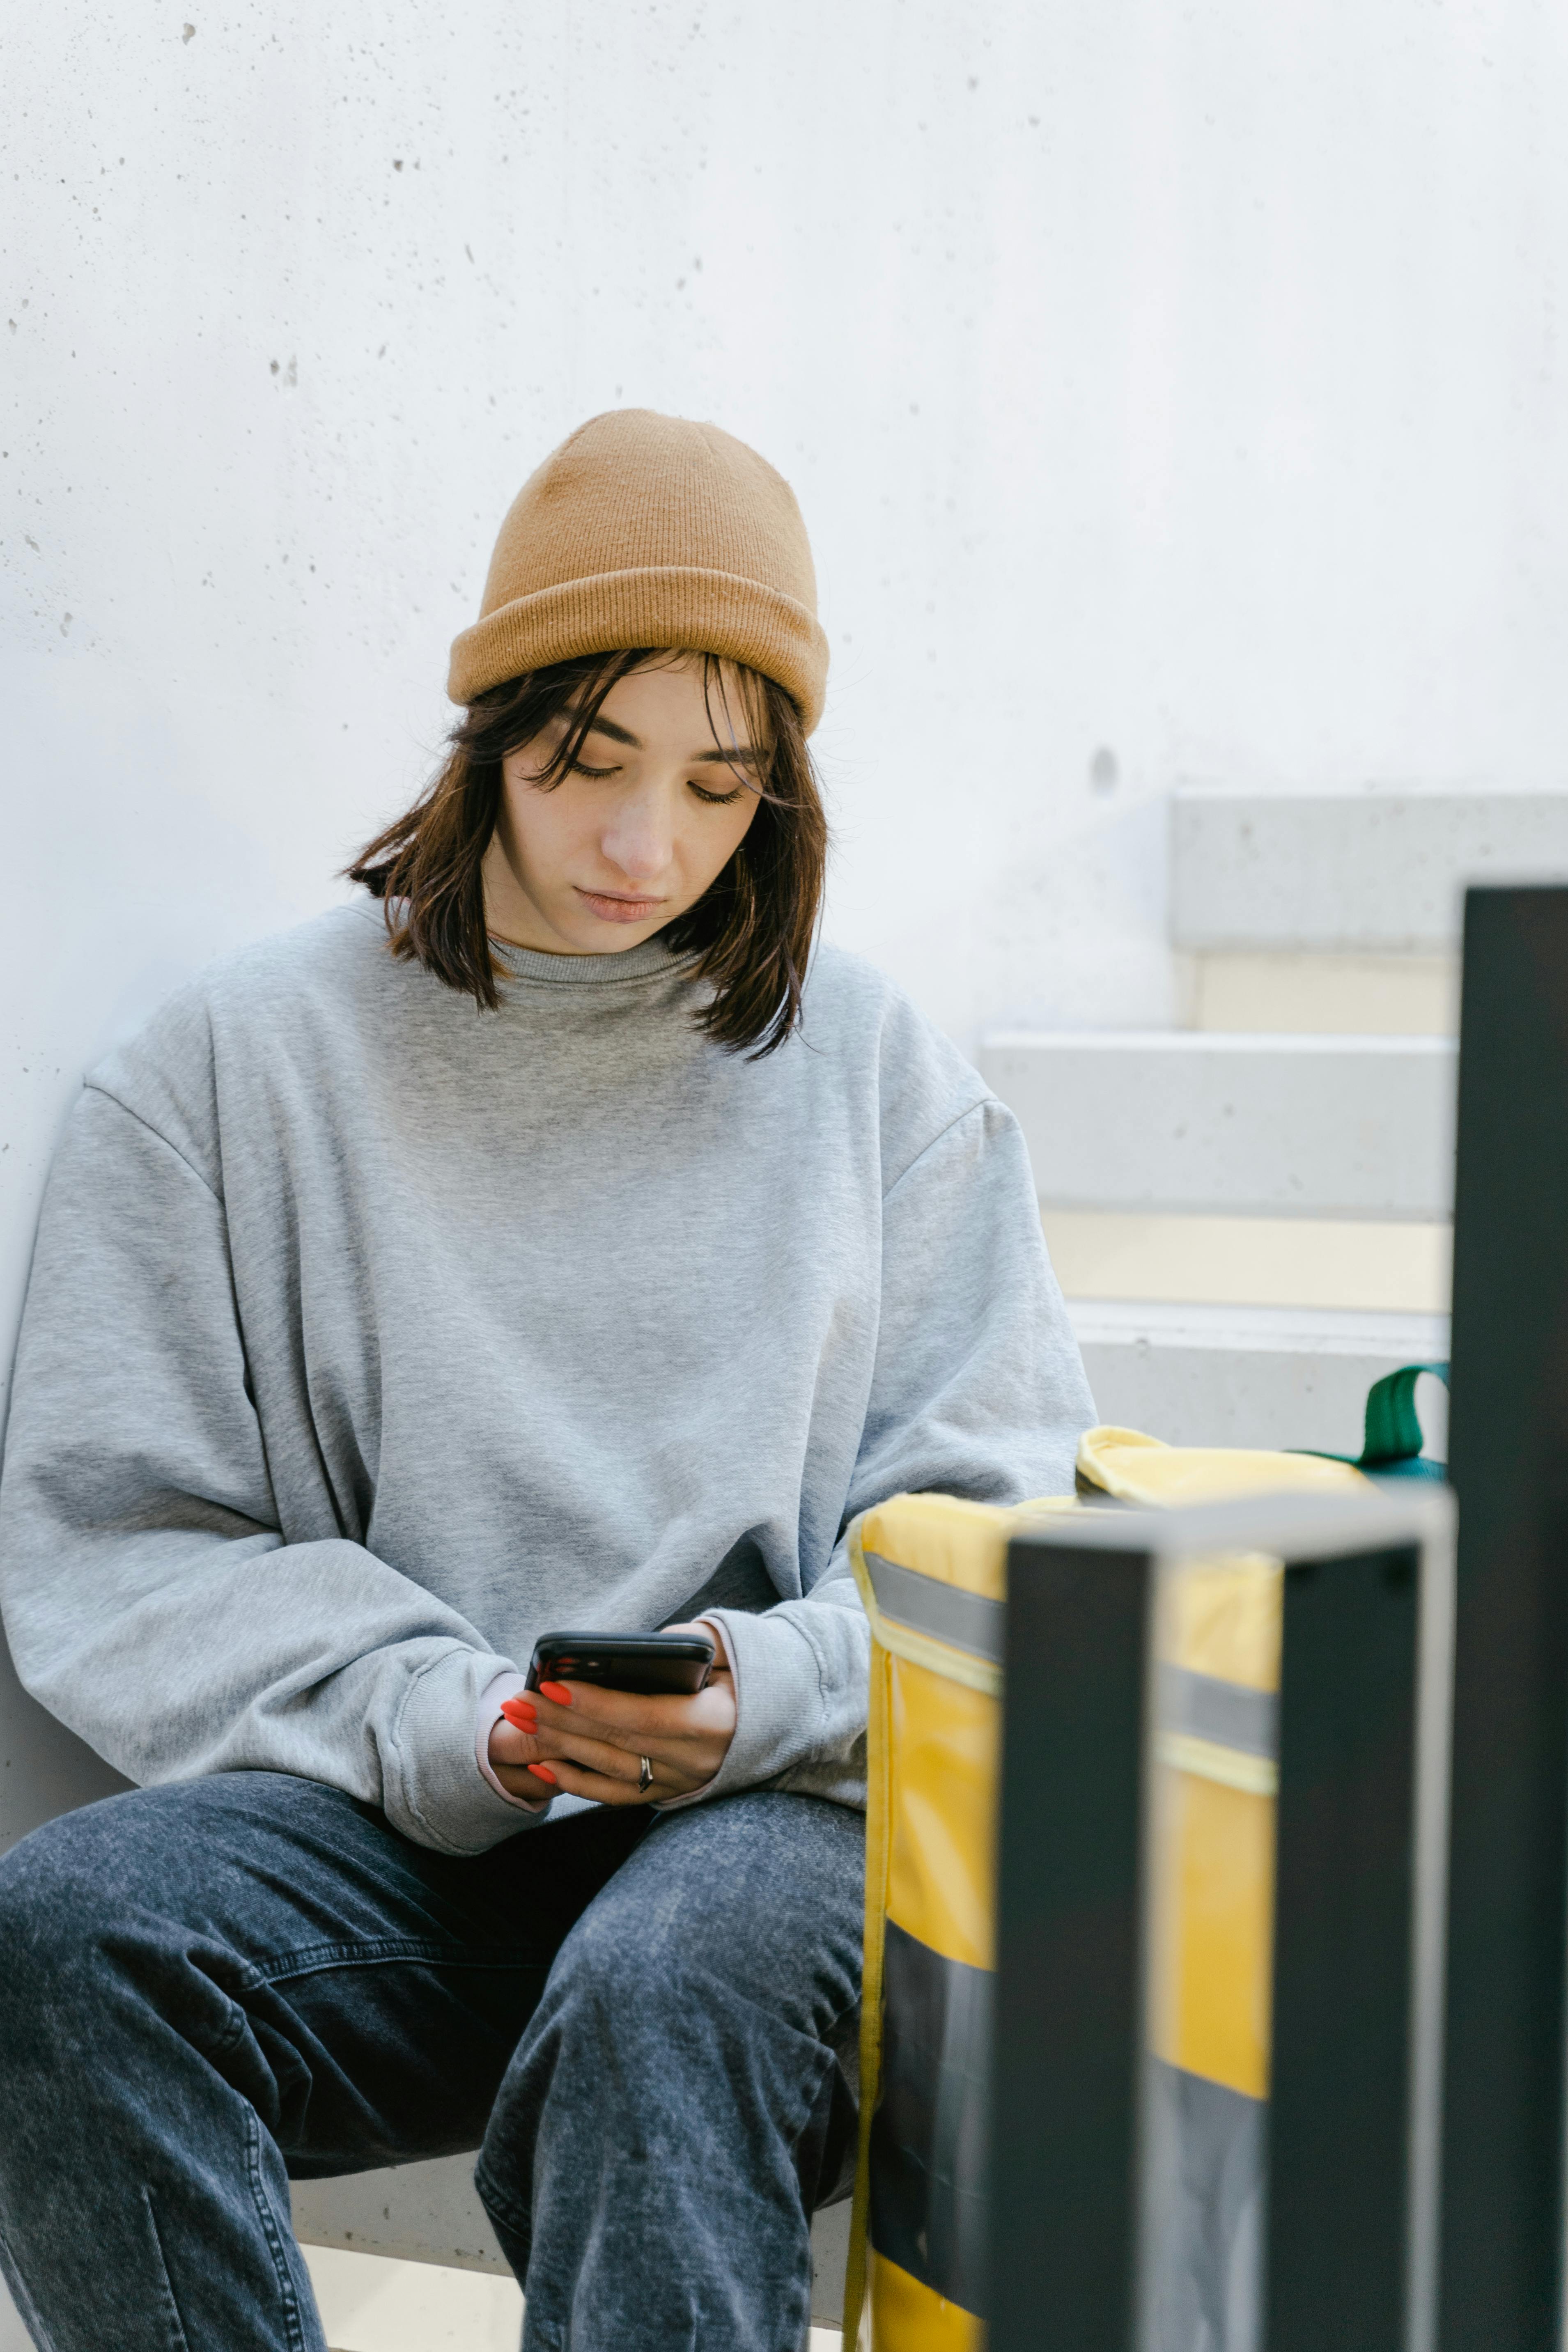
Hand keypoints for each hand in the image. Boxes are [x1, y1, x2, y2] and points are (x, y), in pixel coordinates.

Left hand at [487, 1620, 736, 1807]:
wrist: (782, 1717)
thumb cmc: (746, 1671)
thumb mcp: (728, 1649)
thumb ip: (688, 1642)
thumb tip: (639, 1647)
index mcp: (713, 1721)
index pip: (643, 1716)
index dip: (596, 1704)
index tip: (552, 1686)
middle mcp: (696, 1761)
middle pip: (616, 1743)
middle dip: (561, 1722)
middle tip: (517, 1703)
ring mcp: (682, 1782)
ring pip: (610, 1770)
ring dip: (559, 1748)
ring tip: (520, 1723)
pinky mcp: (670, 1793)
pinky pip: (617, 1795)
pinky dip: (577, 1783)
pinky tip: (543, 1766)